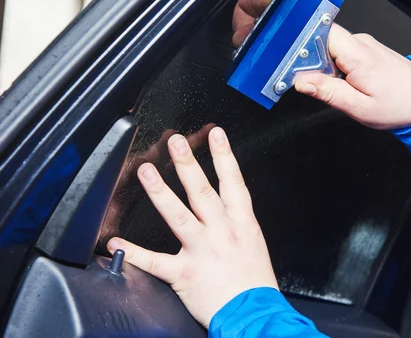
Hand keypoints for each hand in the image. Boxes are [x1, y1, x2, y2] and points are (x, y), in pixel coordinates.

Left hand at [106, 127, 278, 327]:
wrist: (255, 313)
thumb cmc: (254, 280)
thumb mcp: (253, 241)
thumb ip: (236, 220)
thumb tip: (227, 201)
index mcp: (241, 222)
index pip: (233, 181)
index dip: (224, 155)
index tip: (215, 134)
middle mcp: (222, 231)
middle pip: (202, 191)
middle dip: (188, 164)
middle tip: (175, 142)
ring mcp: (203, 250)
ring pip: (179, 216)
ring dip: (161, 192)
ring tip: (146, 172)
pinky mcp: (186, 273)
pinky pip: (156, 261)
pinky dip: (134, 252)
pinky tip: (117, 242)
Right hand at [232, 0, 410, 129]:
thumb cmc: (399, 106)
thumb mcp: (358, 107)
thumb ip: (327, 92)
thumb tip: (301, 82)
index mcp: (358, 55)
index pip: (320, 34)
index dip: (301, 46)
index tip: (291, 64)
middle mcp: (361, 43)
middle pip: (321, 40)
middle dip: (309, 60)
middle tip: (308, 82)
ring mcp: (365, 45)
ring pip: (330, 47)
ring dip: (322, 65)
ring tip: (327, 86)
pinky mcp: (367, 51)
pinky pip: (341, 52)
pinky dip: (334, 66)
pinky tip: (339, 83)